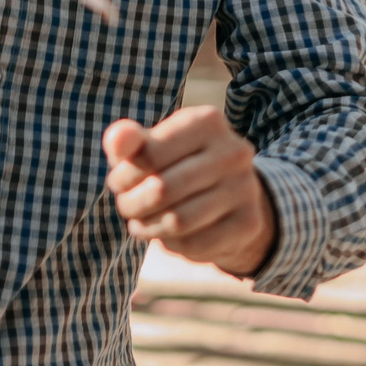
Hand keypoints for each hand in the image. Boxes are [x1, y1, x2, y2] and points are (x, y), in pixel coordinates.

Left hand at [104, 107, 277, 276]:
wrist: (228, 194)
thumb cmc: (175, 164)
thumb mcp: (151, 146)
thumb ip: (129, 141)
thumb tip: (115, 139)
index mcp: (207, 122)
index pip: (150, 154)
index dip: (124, 175)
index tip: (118, 182)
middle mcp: (233, 151)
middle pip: (162, 189)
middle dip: (132, 203)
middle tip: (126, 206)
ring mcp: (245, 188)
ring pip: (178, 221)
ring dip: (148, 227)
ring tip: (140, 222)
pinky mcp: (249, 223)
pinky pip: (195, 243)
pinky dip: (171, 244)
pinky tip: (167, 234)